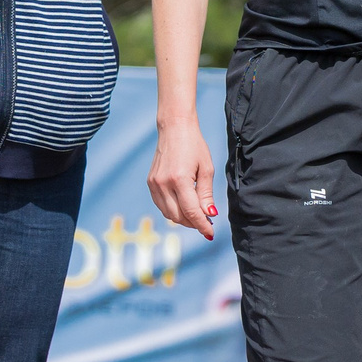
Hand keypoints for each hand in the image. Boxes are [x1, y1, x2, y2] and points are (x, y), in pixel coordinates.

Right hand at [148, 119, 216, 240]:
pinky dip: (173, 210)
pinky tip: (183, 207)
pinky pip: (161, 205)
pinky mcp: (150, 182)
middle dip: (193, 223)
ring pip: (168, 214)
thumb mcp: (206, 168)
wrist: (174, 128)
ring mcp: (154, 184)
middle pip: (178, 216)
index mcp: (179, 179)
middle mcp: (163, 183)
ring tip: (196, 216)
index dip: (202, 225)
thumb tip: (210, 214)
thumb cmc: (194, 145)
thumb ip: (206, 194)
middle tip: (207, 222)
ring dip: (183, 219)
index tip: (211, 233)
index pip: (191, 211)